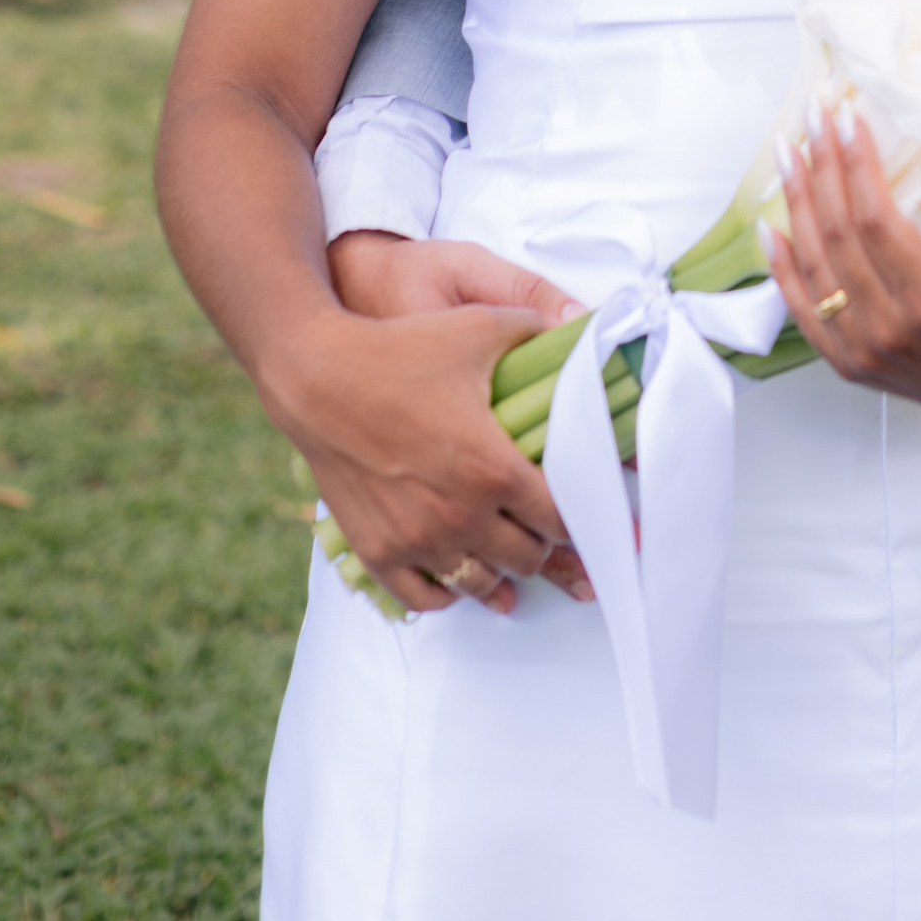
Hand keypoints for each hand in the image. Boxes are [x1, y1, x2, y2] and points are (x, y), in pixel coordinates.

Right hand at [322, 235, 596, 602]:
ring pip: (481, 583)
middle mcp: (461, 515)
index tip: (603, 525)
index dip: (586, 520)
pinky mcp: (379, 550)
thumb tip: (577, 323)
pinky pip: (424, 597)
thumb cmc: (402, 350)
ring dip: (505, 580)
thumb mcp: (479, 327)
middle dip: (550, 551)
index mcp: (494, 467)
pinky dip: (448, 595)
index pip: (560, 517)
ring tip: (518, 579)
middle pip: (527, 557)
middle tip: (563, 549)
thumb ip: (535, 330)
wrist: (318, 377)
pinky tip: (460, 587)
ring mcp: (417, 539)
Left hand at [767, 113, 920, 436]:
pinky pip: (805, 314)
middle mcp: (893, 334)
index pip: (879, 226)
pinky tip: (771, 228)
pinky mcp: (854, 366)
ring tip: (788, 152)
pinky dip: (783, 270)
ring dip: (797, 205)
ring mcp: (867, 355)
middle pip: (839, 239)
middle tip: (815, 116)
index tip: (850, 118)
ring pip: (816, 270)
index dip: (857, 168)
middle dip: (822, 170)